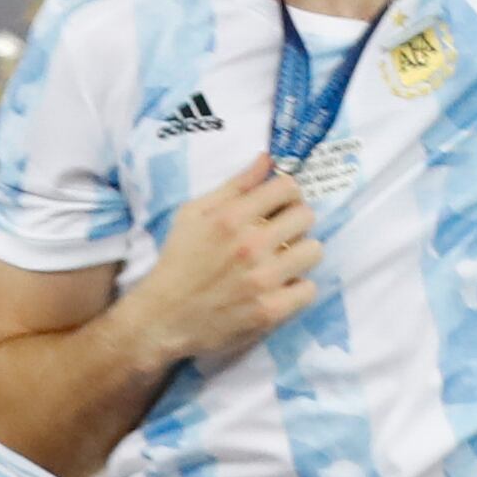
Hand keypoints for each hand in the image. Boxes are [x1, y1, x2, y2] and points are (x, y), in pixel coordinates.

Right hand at [130, 156, 321, 366]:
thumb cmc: (178, 261)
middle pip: (306, 217)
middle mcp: (250, 245)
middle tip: (281, 236)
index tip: (280, 206)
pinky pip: (309, 289)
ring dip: (300, 255)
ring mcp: (262, 279)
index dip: (287, 194)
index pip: (288, 187)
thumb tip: (268, 159)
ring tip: (282, 263)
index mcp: (231, 217)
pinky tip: (279, 289)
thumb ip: (234, 186)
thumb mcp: (194, 214)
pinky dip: (296, 289)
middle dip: (295, 223)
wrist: (163, 317)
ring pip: (314, 251)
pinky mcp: (269, 311)